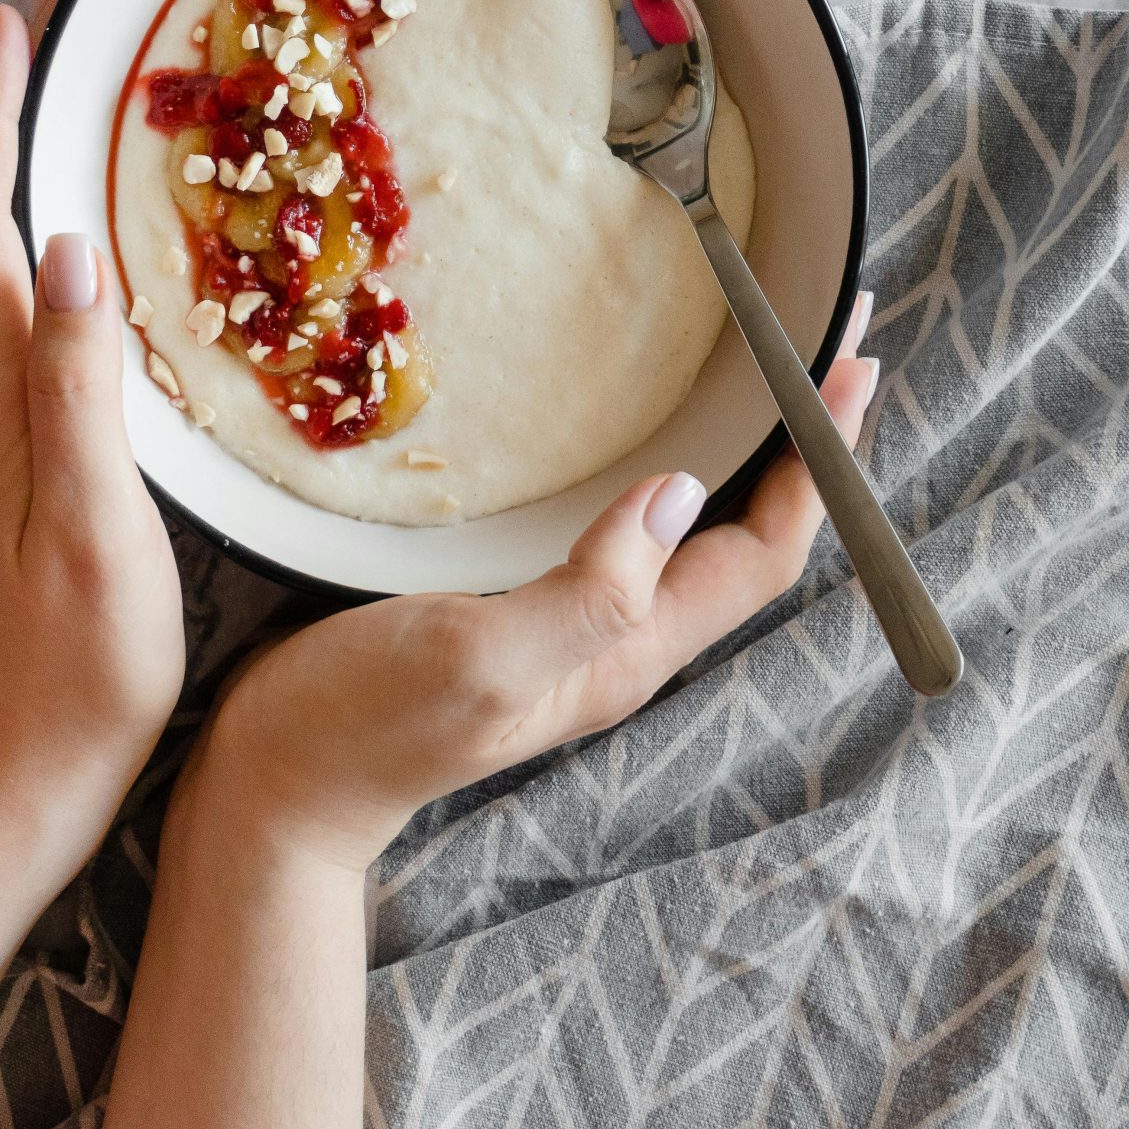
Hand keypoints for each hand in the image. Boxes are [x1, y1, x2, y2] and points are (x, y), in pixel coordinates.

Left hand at [0, 0, 185, 891]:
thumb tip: (65, 247)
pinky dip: (29, 235)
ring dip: (11, 168)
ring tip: (65, 98)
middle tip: (49, 25)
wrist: (28, 763)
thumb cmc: (81, 653)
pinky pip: (3, 305)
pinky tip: (73, 234)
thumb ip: (76, 383)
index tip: (10, 18)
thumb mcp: (92, 517)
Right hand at [198, 310, 880, 873]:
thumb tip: (678, 494)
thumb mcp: (476, 658)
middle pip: (750, 538)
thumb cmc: (365, 725)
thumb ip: (584, 590)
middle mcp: (621, 640)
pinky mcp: (525, 606)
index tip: (851, 368)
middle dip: (806, 447)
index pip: (763, 554)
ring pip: (697, 533)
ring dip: (748, 453)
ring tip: (772, 373)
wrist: (277, 787)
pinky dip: (668, 465)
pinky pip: (631, 531)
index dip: (820, 468)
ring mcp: (575, 627)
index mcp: (628, 651)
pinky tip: (645, 430)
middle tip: (834, 341)